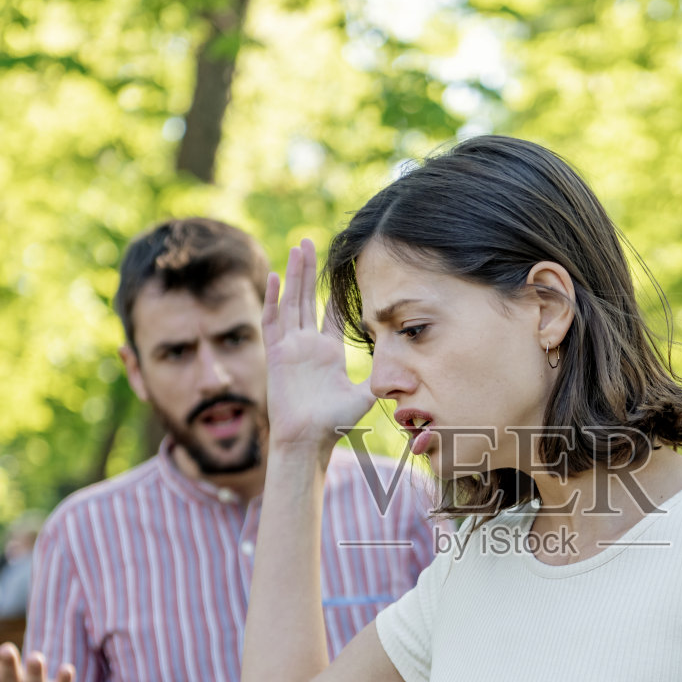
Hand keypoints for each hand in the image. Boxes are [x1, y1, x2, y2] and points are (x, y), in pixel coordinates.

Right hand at [260, 239, 376, 456]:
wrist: (309, 439)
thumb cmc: (335, 423)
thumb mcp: (364, 396)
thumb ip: (381, 380)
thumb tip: (408, 372)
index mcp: (328, 352)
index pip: (330, 313)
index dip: (333, 291)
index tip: (338, 268)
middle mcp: (307, 345)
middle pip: (306, 298)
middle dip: (308, 270)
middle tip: (308, 242)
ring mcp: (290, 347)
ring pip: (291, 302)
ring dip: (293, 275)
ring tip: (296, 248)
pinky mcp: (276, 354)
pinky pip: (273, 321)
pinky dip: (273, 298)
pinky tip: (276, 276)